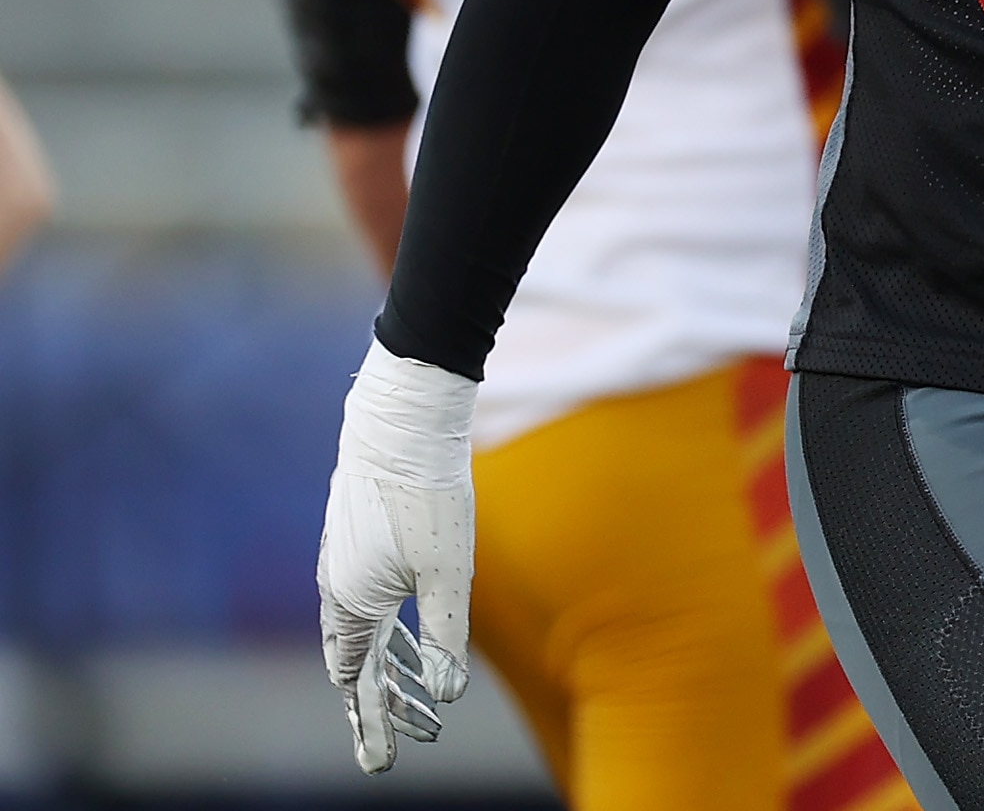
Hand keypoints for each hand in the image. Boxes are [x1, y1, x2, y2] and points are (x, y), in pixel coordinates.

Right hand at [319, 338, 476, 772]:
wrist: (402, 420)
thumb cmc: (427, 496)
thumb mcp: (448, 571)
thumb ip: (446, 634)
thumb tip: (448, 693)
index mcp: (350, 604)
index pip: (355, 681)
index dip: (370, 721)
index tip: (381, 760)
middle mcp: (338, 588)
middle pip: (357, 665)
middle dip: (379, 708)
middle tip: (397, 748)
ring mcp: (346, 562)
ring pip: (365, 632)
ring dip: (389, 670)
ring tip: (417, 702)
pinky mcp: (360, 538)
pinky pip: (369, 601)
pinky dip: (388, 631)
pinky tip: (409, 635)